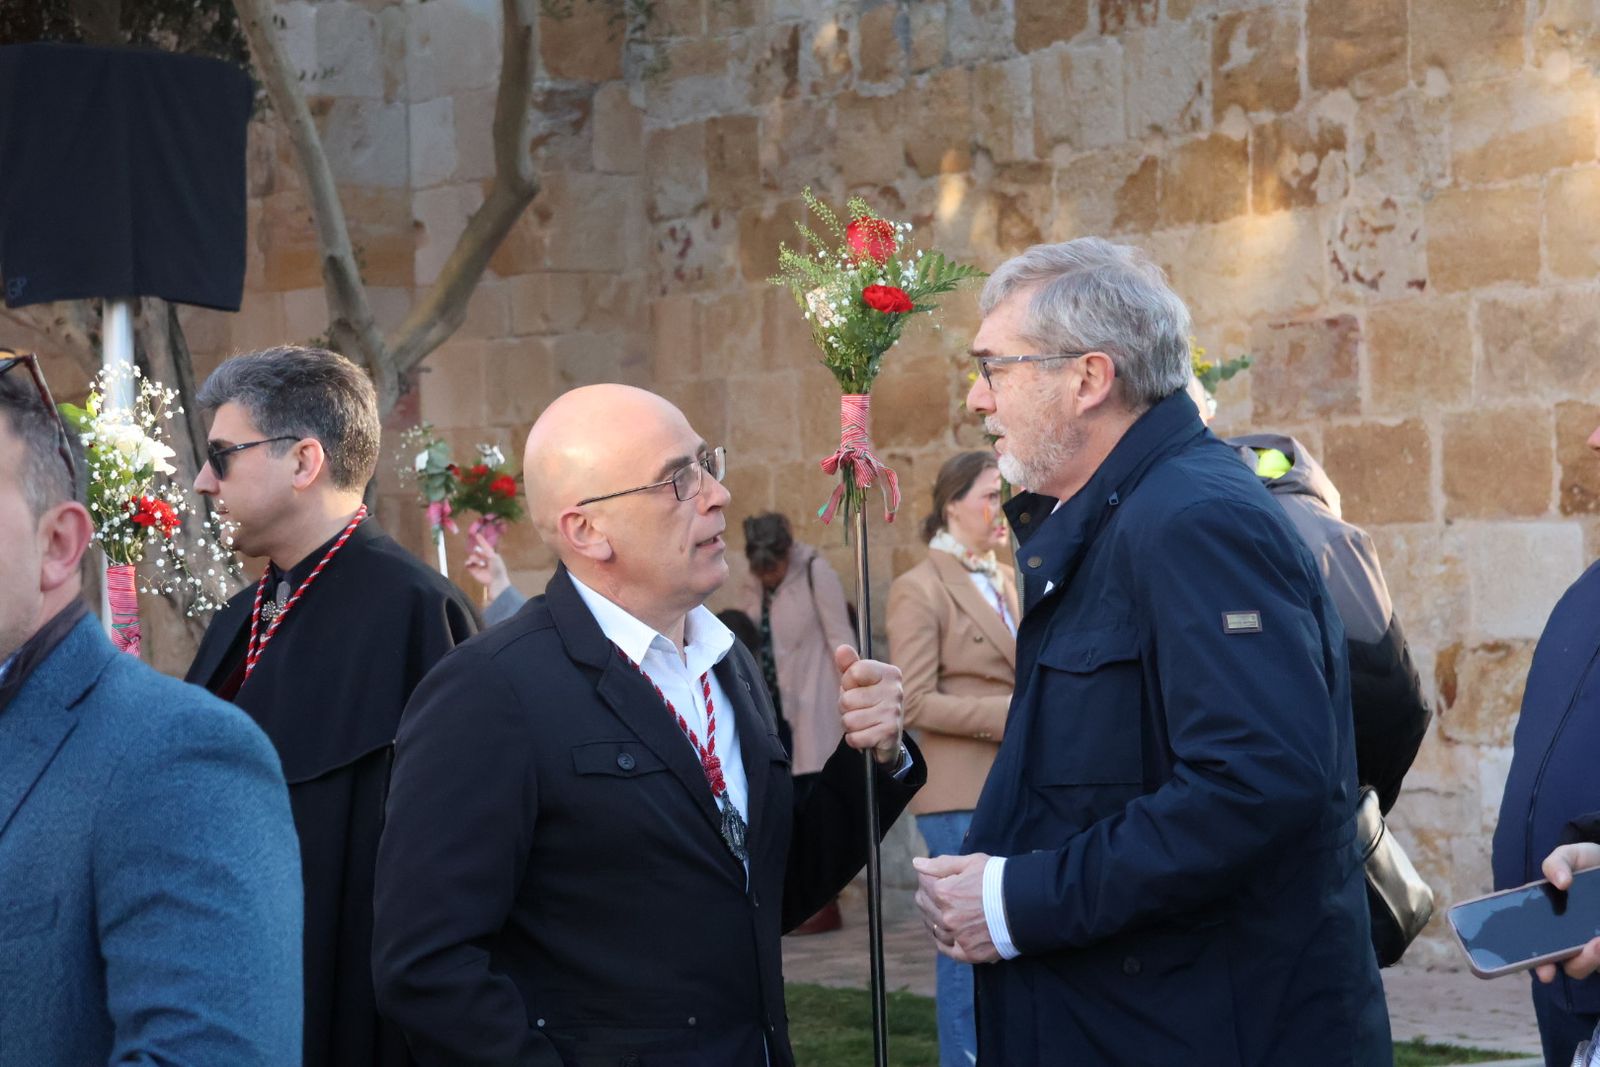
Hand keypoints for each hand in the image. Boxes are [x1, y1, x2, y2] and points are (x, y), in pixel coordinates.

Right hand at [464, 534, 509, 598]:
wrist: (495, 581)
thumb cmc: (498, 569)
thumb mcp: (494, 557)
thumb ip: (486, 550)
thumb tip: (477, 548)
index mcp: (491, 554)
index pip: (485, 546)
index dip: (481, 540)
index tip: (477, 534)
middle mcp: (484, 558)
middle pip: (477, 550)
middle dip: (478, 551)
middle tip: (481, 554)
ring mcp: (478, 564)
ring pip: (472, 556)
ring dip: (475, 559)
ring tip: (481, 564)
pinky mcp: (473, 570)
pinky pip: (467, 563)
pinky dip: (468, 562)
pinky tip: (470, 564)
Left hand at [834, 645, 902, 763]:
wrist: (887, 735)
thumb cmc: (869, 702)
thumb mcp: (858, 681)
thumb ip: (849, 664)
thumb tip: (841, 649)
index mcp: (889, 673)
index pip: (853, 672)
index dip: (847, 683)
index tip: (857, 688)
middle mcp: (895, 691)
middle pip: (847, 699)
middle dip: (846, 708)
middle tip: (859, 709)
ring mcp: (893, 713)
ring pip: (849, 720)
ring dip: (849, 724)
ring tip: (863, 722)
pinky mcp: (889, 734)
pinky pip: (854, 738)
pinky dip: (854, 739)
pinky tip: (865, 735)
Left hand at [913, 853, 999, 963]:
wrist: (1028, 905)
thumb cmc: (1000, 879)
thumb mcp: (971, 863)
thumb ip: (941, 864)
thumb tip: (916, 863)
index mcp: (944, 892)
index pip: (924, 883)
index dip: (930, 877)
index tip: (939, 876)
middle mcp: (947, 917)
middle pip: (925, 905)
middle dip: (929, 895)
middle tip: (941, 892)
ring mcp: (957, 937)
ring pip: (934, 928)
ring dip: (934, 918)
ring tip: (944, 911)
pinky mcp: (969, 953)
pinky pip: (947, 949)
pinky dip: (943, 941)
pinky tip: (946, 934)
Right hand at [1537, 843, 1599, 982]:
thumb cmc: (1585, 863)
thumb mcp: (1568, 856)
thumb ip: (1556, 864)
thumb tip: (1560, 882)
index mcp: (1550, 924)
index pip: (1542, 953)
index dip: (1542, 967)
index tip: (1546, 973)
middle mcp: (1574, 940)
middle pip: (1573, 966)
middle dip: (1581, 962)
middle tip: (1592, 945)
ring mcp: (1595, 944)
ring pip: (1596, 963)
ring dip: (1598, 957)